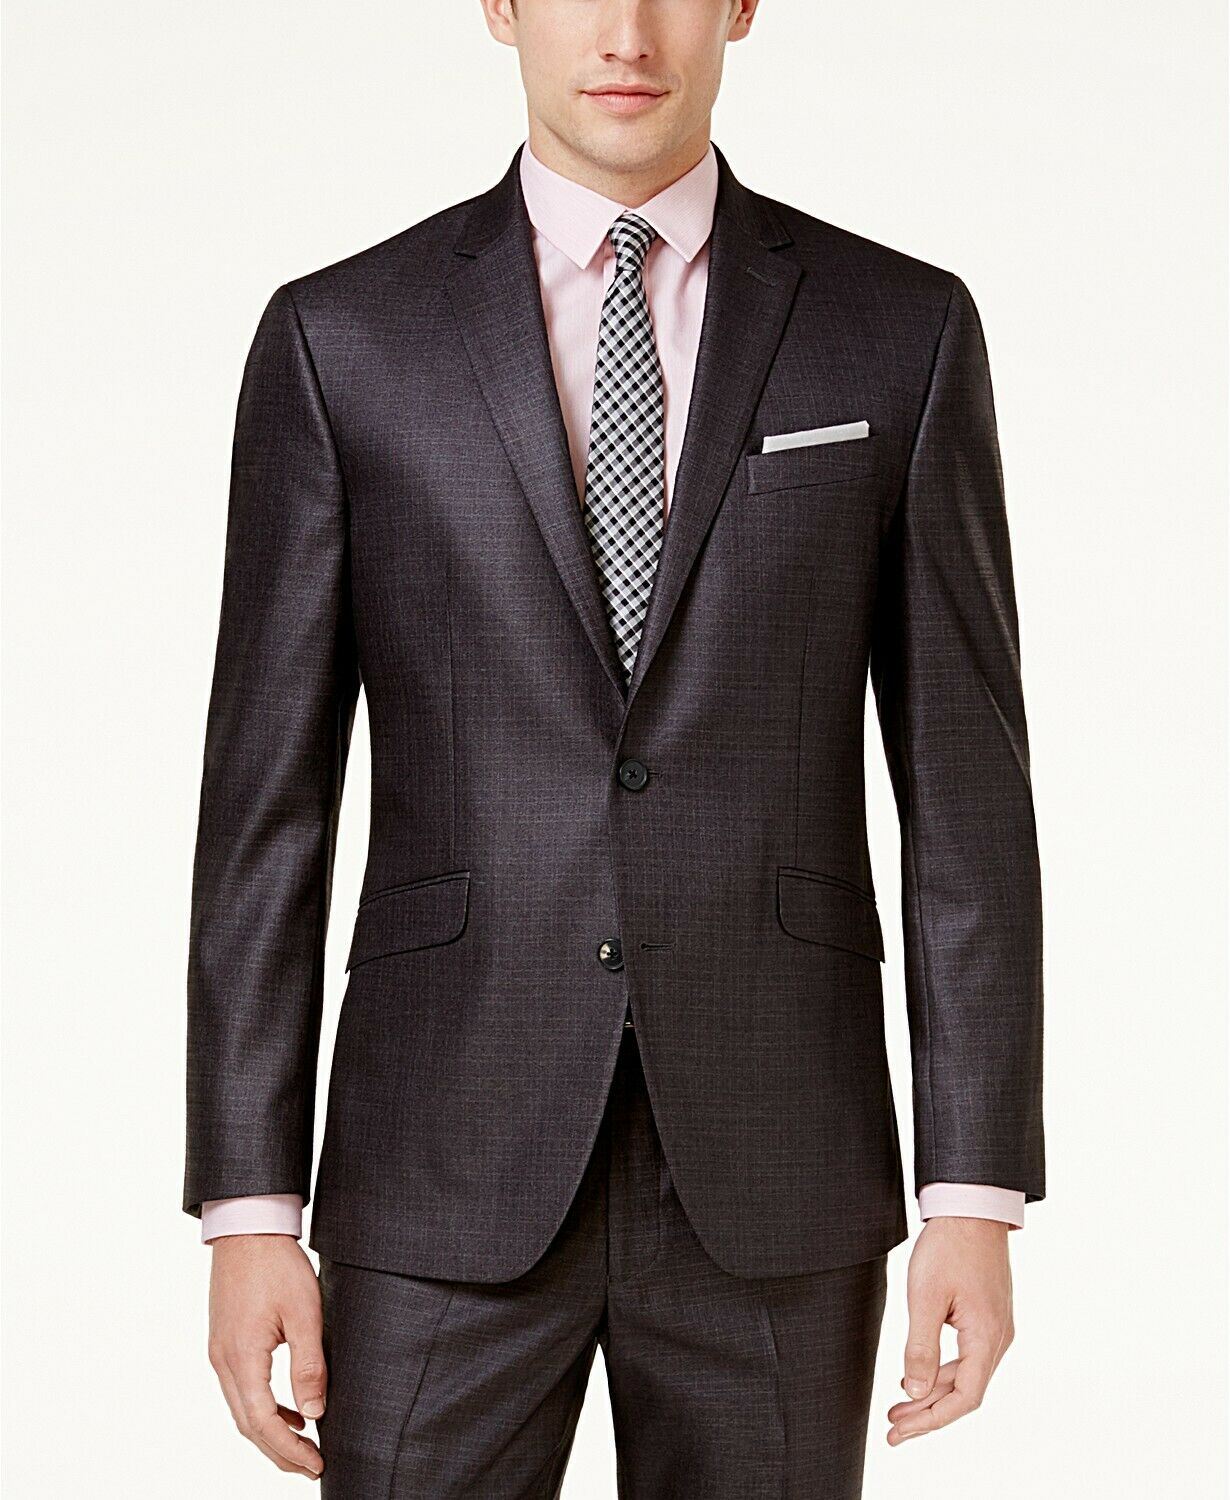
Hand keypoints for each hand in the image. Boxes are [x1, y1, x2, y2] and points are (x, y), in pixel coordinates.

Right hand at [208, 1235, 326, 1478]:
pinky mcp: (224, 1342)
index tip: (317, 1464)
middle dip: (279, 1452)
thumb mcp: (304, 1312)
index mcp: (242, 1357)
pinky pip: (241, 1389)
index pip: (263, 1423)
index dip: (289, 1450)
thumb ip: (308, 1366)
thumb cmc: (277, 1265)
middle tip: (312, 1467)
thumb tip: (314, 1414)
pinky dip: (263, 1408)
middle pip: (248, 1425)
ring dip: (270, 1433)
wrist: (248, 1228)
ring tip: (304, 1446)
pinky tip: (289, 1410)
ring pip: (242, 1410)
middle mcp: (223, 1361)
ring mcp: (220, 1352)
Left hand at [887, 1216, 1013, 1445]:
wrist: (971, 1207)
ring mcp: (995, 1327)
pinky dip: (941, 1369)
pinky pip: (967, 1355)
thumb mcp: (926, 1298)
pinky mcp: (987, 1315)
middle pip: (964, 1391)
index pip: (963, 1399)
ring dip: (932, 1391)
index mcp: (987, 1338)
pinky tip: (918, 1373)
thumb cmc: (949, 1247)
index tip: (900, 1432)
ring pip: (965, 1374)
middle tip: (892, 1425)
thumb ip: (920, 1348)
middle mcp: (998, 1338)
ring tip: (898, 1405)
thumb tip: (913, 1393)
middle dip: (926, 1411)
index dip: (930, 1421)